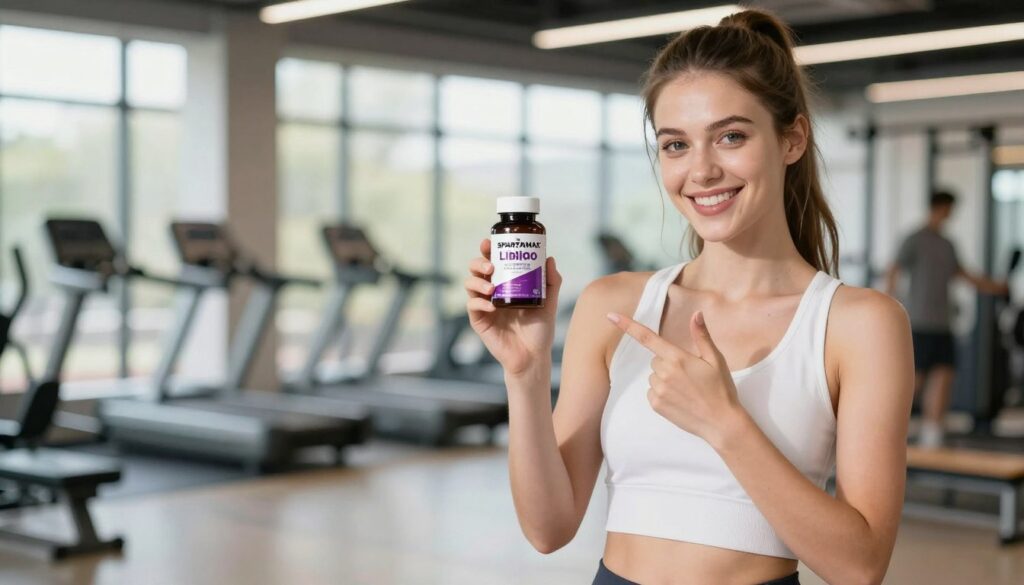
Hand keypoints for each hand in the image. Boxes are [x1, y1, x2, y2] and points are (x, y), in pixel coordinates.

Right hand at [464, 238, 561, 376]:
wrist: (533, 356)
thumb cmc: (540, 330)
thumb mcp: (548, 302)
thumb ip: (551, 281)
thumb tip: (549, 258)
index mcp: (505, 284)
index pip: (492, 262)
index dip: (487, 250)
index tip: (489, 242)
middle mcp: (491, 292)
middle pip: (475, 270)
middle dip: (478, 263)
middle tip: (491, 266)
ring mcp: (483, 306)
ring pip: (469, 285)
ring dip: (477, 281)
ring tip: (491, 285)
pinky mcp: (479, 321)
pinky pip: (472, 307)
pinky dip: (479, 302)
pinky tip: (491, 305)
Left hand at [607, 310, 746, 445]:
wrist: (722, 423)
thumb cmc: (721, 389)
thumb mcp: (715, 360)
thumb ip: (702, 335)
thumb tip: (697, 313)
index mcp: (677, 358)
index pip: (647, 338)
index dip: (627, 326)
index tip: (610, 316)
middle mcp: (664, 373)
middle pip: (656, 360)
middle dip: (668, 363)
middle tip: (689, 375)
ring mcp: (658, 390)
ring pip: (654, 376)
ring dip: (665, 379)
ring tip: (686, 389)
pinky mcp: (656, 405)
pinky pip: (652, 391)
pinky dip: (662, 393)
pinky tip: (679, 399)